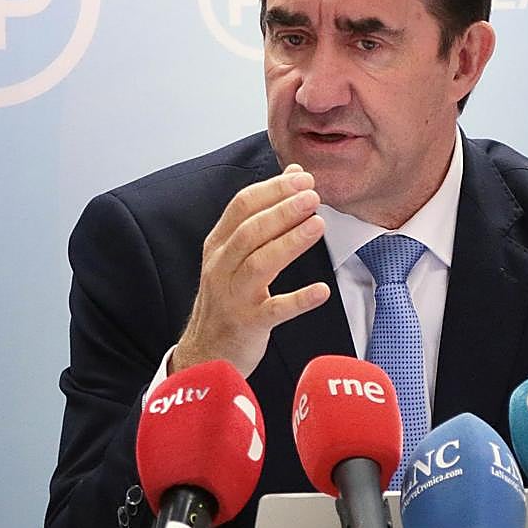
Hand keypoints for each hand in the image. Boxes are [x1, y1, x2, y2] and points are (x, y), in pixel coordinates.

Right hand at [174, 165, 330, 376]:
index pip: (241, 207)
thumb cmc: (228, 297)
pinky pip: (275, 310)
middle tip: (313, 195)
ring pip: (259, 264)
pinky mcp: (248, 324)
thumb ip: (262, 215)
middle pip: (250, 231)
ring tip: (318, 224)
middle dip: (282, 209)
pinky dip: (298, 299)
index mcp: (218, 246)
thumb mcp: (236, 254)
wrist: (206, 352)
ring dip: (289, 242)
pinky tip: (321, 290)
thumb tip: (292, 175)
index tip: (302, 178)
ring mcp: (233, 297)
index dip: (273, 190)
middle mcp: (221, 267)